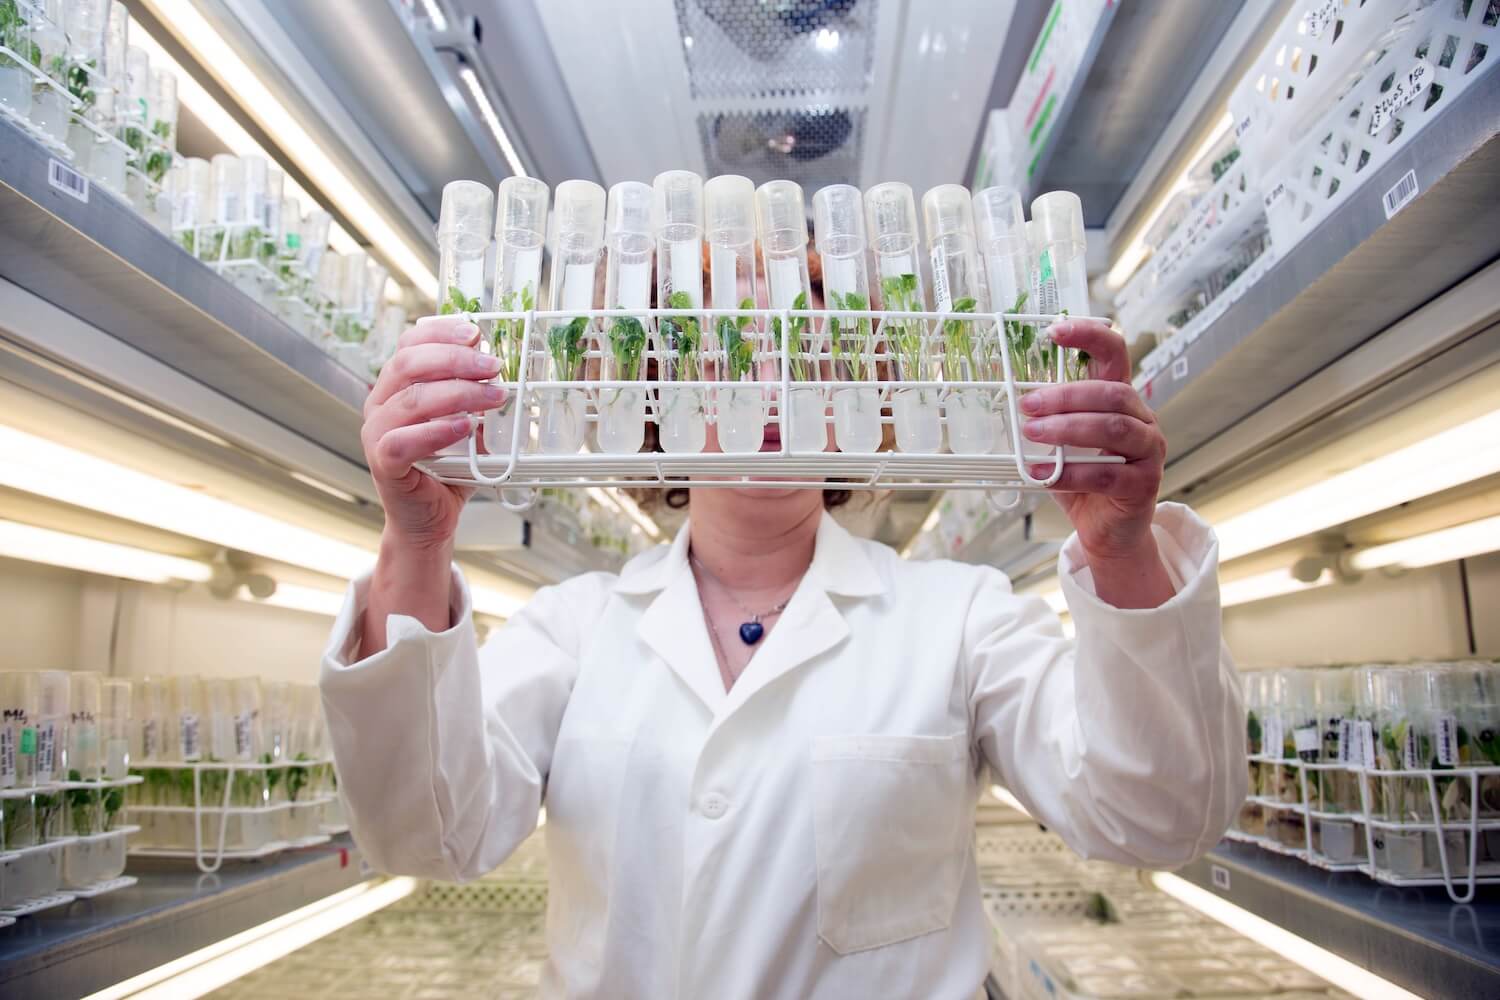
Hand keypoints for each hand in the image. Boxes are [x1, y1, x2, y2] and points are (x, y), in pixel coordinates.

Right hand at [361, 315, 501, 553]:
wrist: (430, 518)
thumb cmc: (448, 468)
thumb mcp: (469, 424)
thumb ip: (478, 399)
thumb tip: (504, 372)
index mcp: (395, 386)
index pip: (410, 344)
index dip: (441, 333)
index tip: (476, 334)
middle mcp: (380, 404)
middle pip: (409, 364)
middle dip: (456, 360)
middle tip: (494, 367)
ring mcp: (376, 433)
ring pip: (411, 399)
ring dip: (459, 392)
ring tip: (494, 397)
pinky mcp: (382, 464)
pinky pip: (403, 441)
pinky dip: (436, 430)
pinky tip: (465, 425)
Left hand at [1019, 320, 1173, 607]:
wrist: (1107, 531)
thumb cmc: (1083, 481)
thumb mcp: (1061, 444)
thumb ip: (1047, 422)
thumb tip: (1008, 402)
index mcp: (1121, 400)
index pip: (1114, 355)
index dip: (1089, 337)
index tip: (1055, 331)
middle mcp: (1142, 420)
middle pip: (1111, 393)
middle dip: (1066, 395)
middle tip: (1028, 404)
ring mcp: (1149, 451)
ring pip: (1114, 428)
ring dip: (1068, 428)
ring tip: (1032, 433)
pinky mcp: (1144, 484)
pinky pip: (1107, 473)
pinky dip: (1070, 473)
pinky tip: (1041, 474)